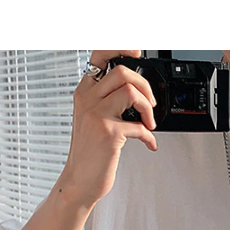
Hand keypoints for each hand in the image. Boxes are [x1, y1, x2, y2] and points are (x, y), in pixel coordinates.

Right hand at [62, 49, 158, 205]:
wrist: (79, 181)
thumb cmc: (89, 152)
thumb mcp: (92, 119)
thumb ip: (108, 100)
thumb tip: (137, 88)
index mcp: (84, 92)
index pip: (99, 56)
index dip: (120, 47)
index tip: (136, 52)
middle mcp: (87, 100)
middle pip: (122, 71)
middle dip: (145, 85)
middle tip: (149, 103)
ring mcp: (96, 115)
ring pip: (131, 91)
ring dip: (148, 107)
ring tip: (149, 122)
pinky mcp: (108, 133)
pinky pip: (139, 125)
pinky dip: (149, 136)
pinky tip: (149, 143)